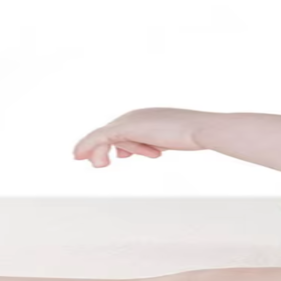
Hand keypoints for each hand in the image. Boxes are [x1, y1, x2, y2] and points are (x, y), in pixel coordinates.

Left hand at [73, 107, 216, 167]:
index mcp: (148, 116)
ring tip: (100, 165)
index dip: (122, 143)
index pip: (126, 129)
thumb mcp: (173, 138)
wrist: (201, 129)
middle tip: (100, 164)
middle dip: (102, 147)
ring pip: (103, 136)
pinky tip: (78, 156)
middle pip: (111, 132)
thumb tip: (155, 147)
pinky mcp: (126, 128)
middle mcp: (136, 115)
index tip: (122, 156)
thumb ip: (159, 141)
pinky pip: (99, 138)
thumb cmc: (195, 135)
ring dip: (97, 151)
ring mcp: (130, 120)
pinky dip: (87, 146)